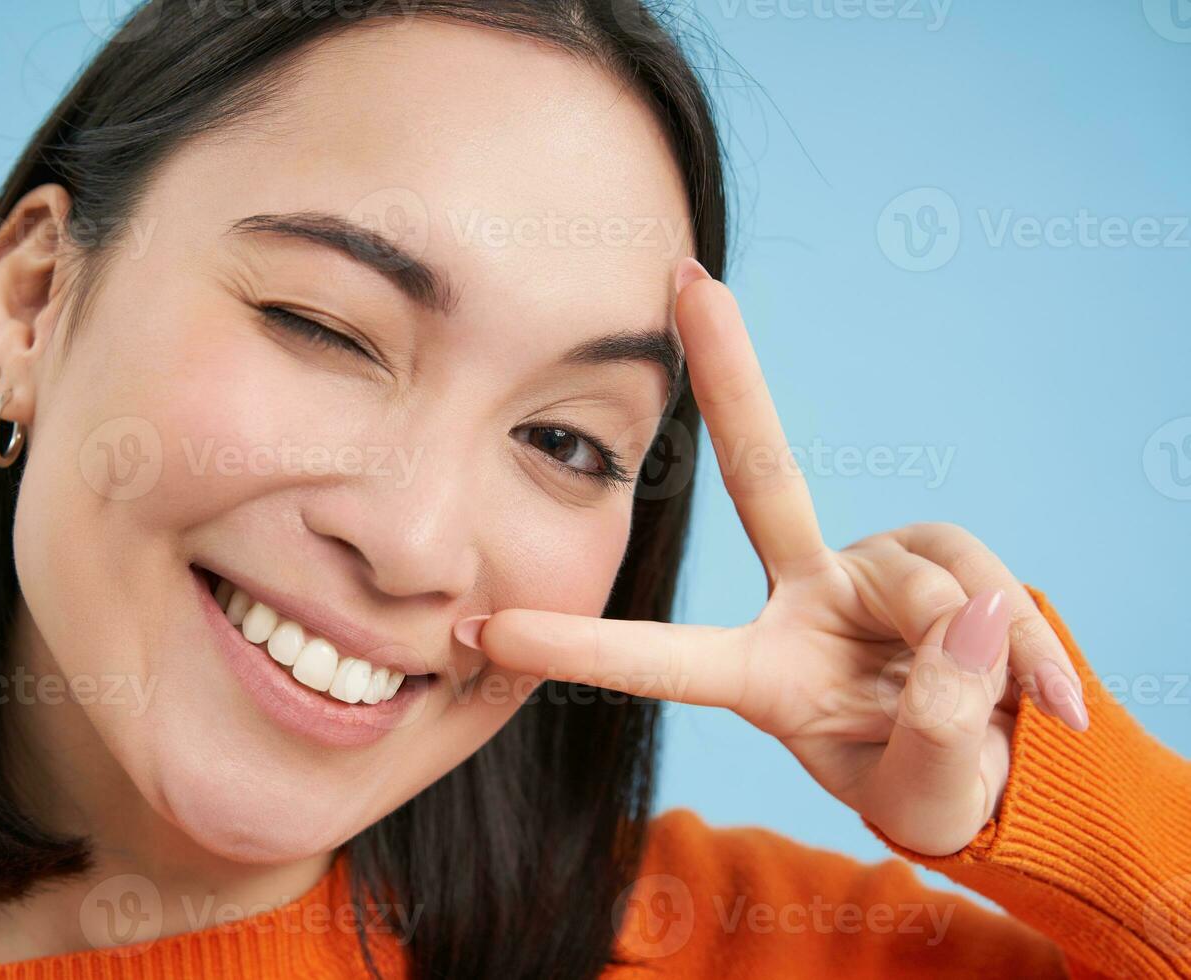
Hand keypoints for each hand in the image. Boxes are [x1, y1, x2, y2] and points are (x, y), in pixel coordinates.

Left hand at [456, 258, 1089, 856]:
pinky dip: (1026, 642)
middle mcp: (805, 599)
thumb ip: (941, 729)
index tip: (484, 628)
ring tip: (1018, 717)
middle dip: (732, 374)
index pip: (661, 658)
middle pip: (766, 475)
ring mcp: (871, 570)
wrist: (1004, 772)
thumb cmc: (932, 786)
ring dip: (981, 657)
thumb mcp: (928, 790)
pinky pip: (988, 585)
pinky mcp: (940, 558)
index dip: (580, 646)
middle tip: (690, 281)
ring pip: (934, 582)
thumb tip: (970, 622)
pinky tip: (1048, 695)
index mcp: (761, 674)